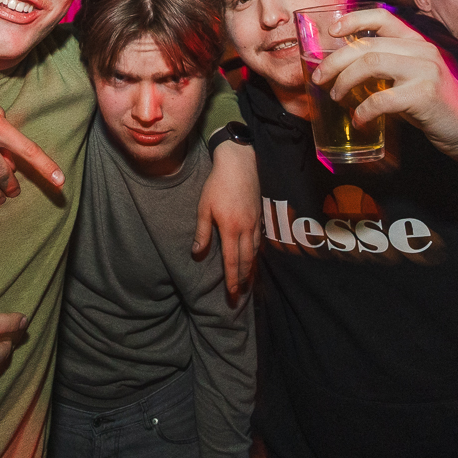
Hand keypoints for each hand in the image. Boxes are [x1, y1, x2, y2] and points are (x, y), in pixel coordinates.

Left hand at [194, 141, 260, 296]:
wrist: (240, 163)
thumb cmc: (218, 184)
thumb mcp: (204, 208)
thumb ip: (202, 232)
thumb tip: (197, 253)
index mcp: (231, 229)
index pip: (232, 261)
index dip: (232, 279)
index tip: (232, 293)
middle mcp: (246, 229)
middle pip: (247, 260)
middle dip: (243, 279)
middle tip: (239, 293)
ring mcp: (256, 222)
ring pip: (255, 251)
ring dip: (251, 268)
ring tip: (248, 280)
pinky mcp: (260, 215)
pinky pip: (260, 240)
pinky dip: (257, 253)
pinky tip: (254, 256)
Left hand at [310, 8, 457, 162]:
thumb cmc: (437, 107)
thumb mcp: (414, 79)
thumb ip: (389, 71)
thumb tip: (347, 73)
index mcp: (419, 43)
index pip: (384, 17)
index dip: (354, 19)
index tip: (333, 31)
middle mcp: (423, 50)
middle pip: (366, 46)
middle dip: (335, 61)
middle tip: (319, 78)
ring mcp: (426, 71)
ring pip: (370, 64)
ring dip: (345, 82)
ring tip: (336, 96)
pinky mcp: (425, 95)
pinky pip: (381, 99)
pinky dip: (363, 111)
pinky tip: (359, 119)